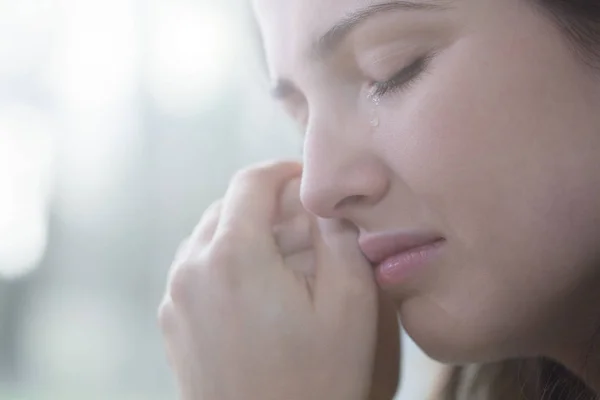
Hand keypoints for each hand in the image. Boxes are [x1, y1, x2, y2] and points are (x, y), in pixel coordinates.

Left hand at [159, 160, 397, 399]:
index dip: (284, 172)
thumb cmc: (316, 380)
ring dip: (249, 235)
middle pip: (229, 207)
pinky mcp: (173, 321)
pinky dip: (229, 263)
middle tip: (309, 229)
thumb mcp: (350, 302)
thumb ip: (339, 236)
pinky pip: (199, 269)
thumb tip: (323, 204)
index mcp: (234, 254)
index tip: (309, 181)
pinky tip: (262, 292)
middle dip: (270, 207)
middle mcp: (192, 267)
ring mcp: (176, 296)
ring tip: (289, 263)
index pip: (251, 182)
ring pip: (212, 237)